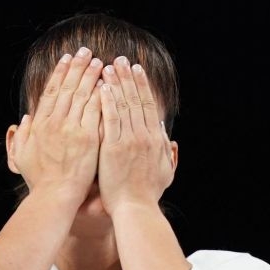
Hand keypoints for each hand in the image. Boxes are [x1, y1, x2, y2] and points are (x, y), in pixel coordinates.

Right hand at [8, 48, 102, 201]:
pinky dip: (101, 95)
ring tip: (100, 61)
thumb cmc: (40, 180)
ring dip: (91, 76)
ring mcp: (71, 128)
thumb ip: (24, 135)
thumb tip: (26, 118)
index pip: (51, 91)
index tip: (66, 59)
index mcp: (40, 124)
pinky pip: (95, 111)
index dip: (59, 73)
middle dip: (77, 67)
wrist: (54, 196)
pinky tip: (108, 84)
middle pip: (67, 87)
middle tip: (86, 51)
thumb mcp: (23, 156)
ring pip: (82, 95)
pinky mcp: (87, 137)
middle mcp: (54, 122)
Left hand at [97, 56, 174, 215]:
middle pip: (136, 99)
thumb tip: (166, 137)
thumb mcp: (166, 172)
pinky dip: (107, 101)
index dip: (142, 85)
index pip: (148, 105)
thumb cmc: (148, 195)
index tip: (136, 70)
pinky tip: (102, 87)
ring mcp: (129, 140)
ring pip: (123, 105)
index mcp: (155, 139)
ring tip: (108, 66)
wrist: (136, 209)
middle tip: (121, 59)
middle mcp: (144, 135)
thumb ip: (167, 153)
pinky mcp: (113, 147)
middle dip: (128, 77)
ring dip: (117, 83)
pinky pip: (110, 119)